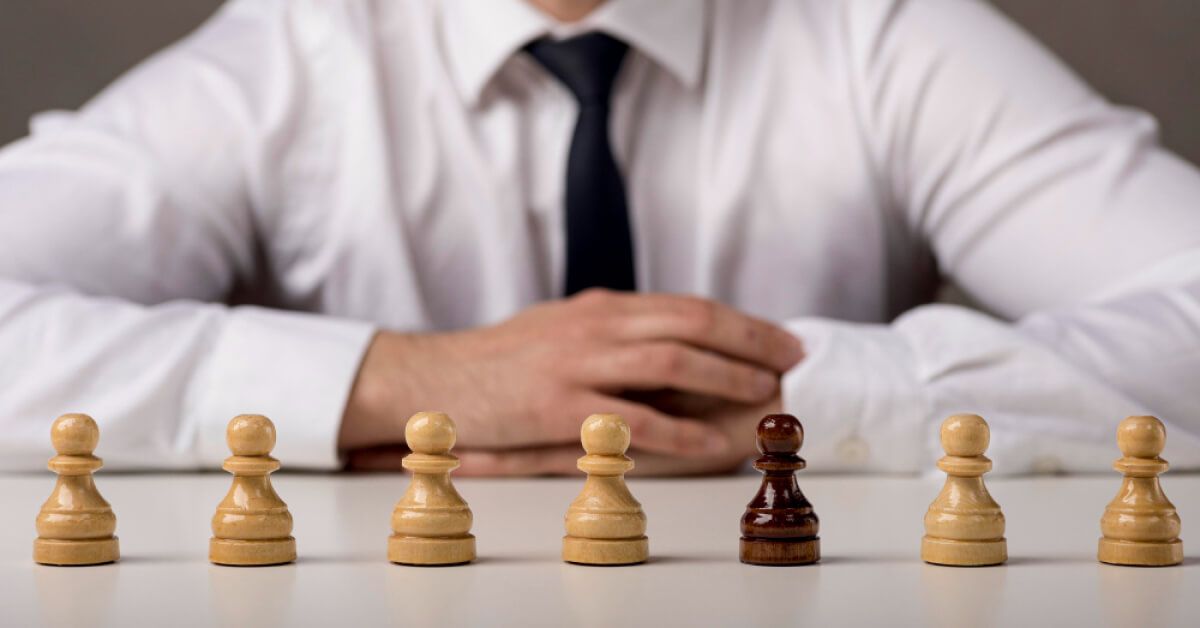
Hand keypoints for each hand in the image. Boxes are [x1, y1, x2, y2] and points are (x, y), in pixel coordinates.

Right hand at [339, 289, 801, 459]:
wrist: (436, 379)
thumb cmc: (502, 359)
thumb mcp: (563, 328)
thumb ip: (615, 332)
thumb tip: (674, 342)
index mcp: (601, 306)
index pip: (687, 306)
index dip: (741, 321)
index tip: (780, 338)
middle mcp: (597, 327)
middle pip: (691, 324)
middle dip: (751, 342)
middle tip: (792, 361)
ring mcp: (579, 365)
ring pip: (672, 361)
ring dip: (728, 378)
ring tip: (765, 396)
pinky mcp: (561, 407)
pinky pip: (635, 419)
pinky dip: (681, 430)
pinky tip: (711, 442)